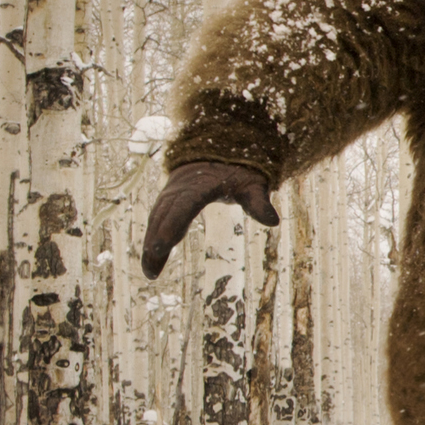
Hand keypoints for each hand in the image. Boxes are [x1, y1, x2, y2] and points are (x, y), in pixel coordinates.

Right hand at [142, 161, 278, 277]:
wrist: (218, 151)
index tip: (162, 245)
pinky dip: (152, 238)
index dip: (172, 224)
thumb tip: (273, 221)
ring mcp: (171, 194)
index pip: (184, 205)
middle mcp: (180, 189)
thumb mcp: (253, 183)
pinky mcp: (167, 201)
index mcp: (200, 183)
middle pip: (164, 216)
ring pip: (157, 220)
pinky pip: (157, 220)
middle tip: (151, 270)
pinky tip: (152, 260)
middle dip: (156, 242)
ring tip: (150, 272)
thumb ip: (259, 202)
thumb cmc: (239, 170)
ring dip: (150, 245)